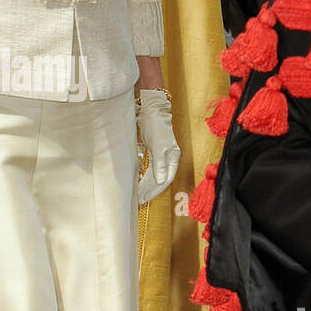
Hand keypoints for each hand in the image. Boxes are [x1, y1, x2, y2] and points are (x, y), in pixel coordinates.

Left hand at [136, 88, 179, 204]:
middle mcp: (168, 158)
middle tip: (139, 200)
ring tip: (138, 195)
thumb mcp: (158, 145)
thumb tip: (161, 181)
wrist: (150, 109)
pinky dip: (143, 176)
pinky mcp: (152, 151)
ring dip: (146, 185)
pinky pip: (148, 168)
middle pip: (160, 179)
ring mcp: (160, 155)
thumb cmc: (156, 125)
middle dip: (150, 190)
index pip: (165, 179)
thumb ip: (160, 164)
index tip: (145, 198)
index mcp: (173, 157)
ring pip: (154, 175)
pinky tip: (137, 181)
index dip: (155, 190)